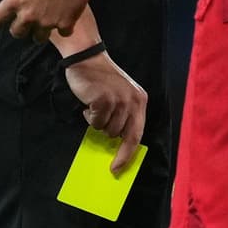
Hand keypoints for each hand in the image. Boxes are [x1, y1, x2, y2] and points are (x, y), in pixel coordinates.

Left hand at [0, 0, 89, 41]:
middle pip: (18, 33)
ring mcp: (47, 20)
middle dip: (20, 27)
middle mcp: (28, 15)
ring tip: (46, 21)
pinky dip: (64, 26)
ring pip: (39, 38)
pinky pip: (64, 32)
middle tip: (27, 18)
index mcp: (14, 1)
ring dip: (41, 30)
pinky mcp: (66, 21)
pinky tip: (66, 17)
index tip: (3, 16)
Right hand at [62, 50, 148, 174]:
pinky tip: (89, 103)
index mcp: (140, 101)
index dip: (128, 154)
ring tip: (96, 107)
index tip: (118, 169)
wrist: (88, 58)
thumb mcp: (120, 96)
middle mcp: (132, 101)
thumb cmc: (102, 80)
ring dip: (98, 123)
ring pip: (106, 131)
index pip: (137, 135)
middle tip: (105, 146)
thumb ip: (123, 116)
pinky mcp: (103, 100)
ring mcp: (118, 101)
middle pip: (122, 136)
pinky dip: (89, 116)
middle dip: (111, 141)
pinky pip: (95, 123)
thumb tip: (118, 145)